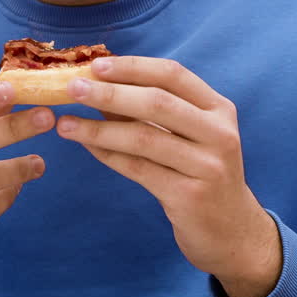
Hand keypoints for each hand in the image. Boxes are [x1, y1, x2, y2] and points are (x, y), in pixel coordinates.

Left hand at [55, 57, 281, 296]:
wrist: (232, 231)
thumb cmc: (201, 174)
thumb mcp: (188, 136)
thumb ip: (150, 111)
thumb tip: (98, 85)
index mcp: (219, 109)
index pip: (173, 74)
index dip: (132, 67)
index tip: (95, 65)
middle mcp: (219, 133)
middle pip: (157, 102)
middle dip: (110, 93)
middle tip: (72, 89)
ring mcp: (207, 166)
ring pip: (143, 138)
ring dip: (98, 129)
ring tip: (64, 124)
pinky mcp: (190, 196)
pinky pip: (139, 169)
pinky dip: (108, 155)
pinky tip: (87, 146)